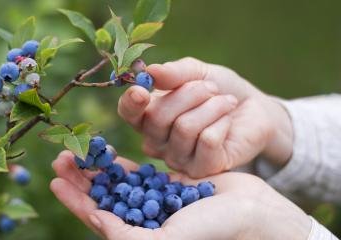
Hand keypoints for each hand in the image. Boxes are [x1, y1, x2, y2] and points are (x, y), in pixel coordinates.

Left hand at [50, 151, 310, 239]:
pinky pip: (138, 172)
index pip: (96, 217)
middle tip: (60, 158)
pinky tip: (106, 151)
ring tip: (77, 150)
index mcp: (137, 236)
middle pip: (101, 197)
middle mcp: (142, 220)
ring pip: (116, 182)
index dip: (73, 200)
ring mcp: (154, 201)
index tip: (54, 181)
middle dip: (79, 179)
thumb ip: (126, 235)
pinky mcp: (168, 185)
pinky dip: (121, 163)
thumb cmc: (211, 233)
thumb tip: (95, 221)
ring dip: (96, 168)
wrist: (251, 215)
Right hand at [118, 57, 292, 176]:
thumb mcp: (197, 72)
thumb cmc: (219, 89)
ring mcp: (178, 159)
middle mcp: (157, 141)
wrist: (253, 109)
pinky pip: (207, 141)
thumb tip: (151, 72)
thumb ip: (174, 73)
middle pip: (158, 117)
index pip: (127, 113)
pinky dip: (222, 122)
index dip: (130, 103)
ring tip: (225, 102)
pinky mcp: (202, 169)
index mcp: (148, 116)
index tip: (142, 91)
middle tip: (211, 88)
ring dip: (211, 106)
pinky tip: (228, 122)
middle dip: (189, 94)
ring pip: (184, 128)